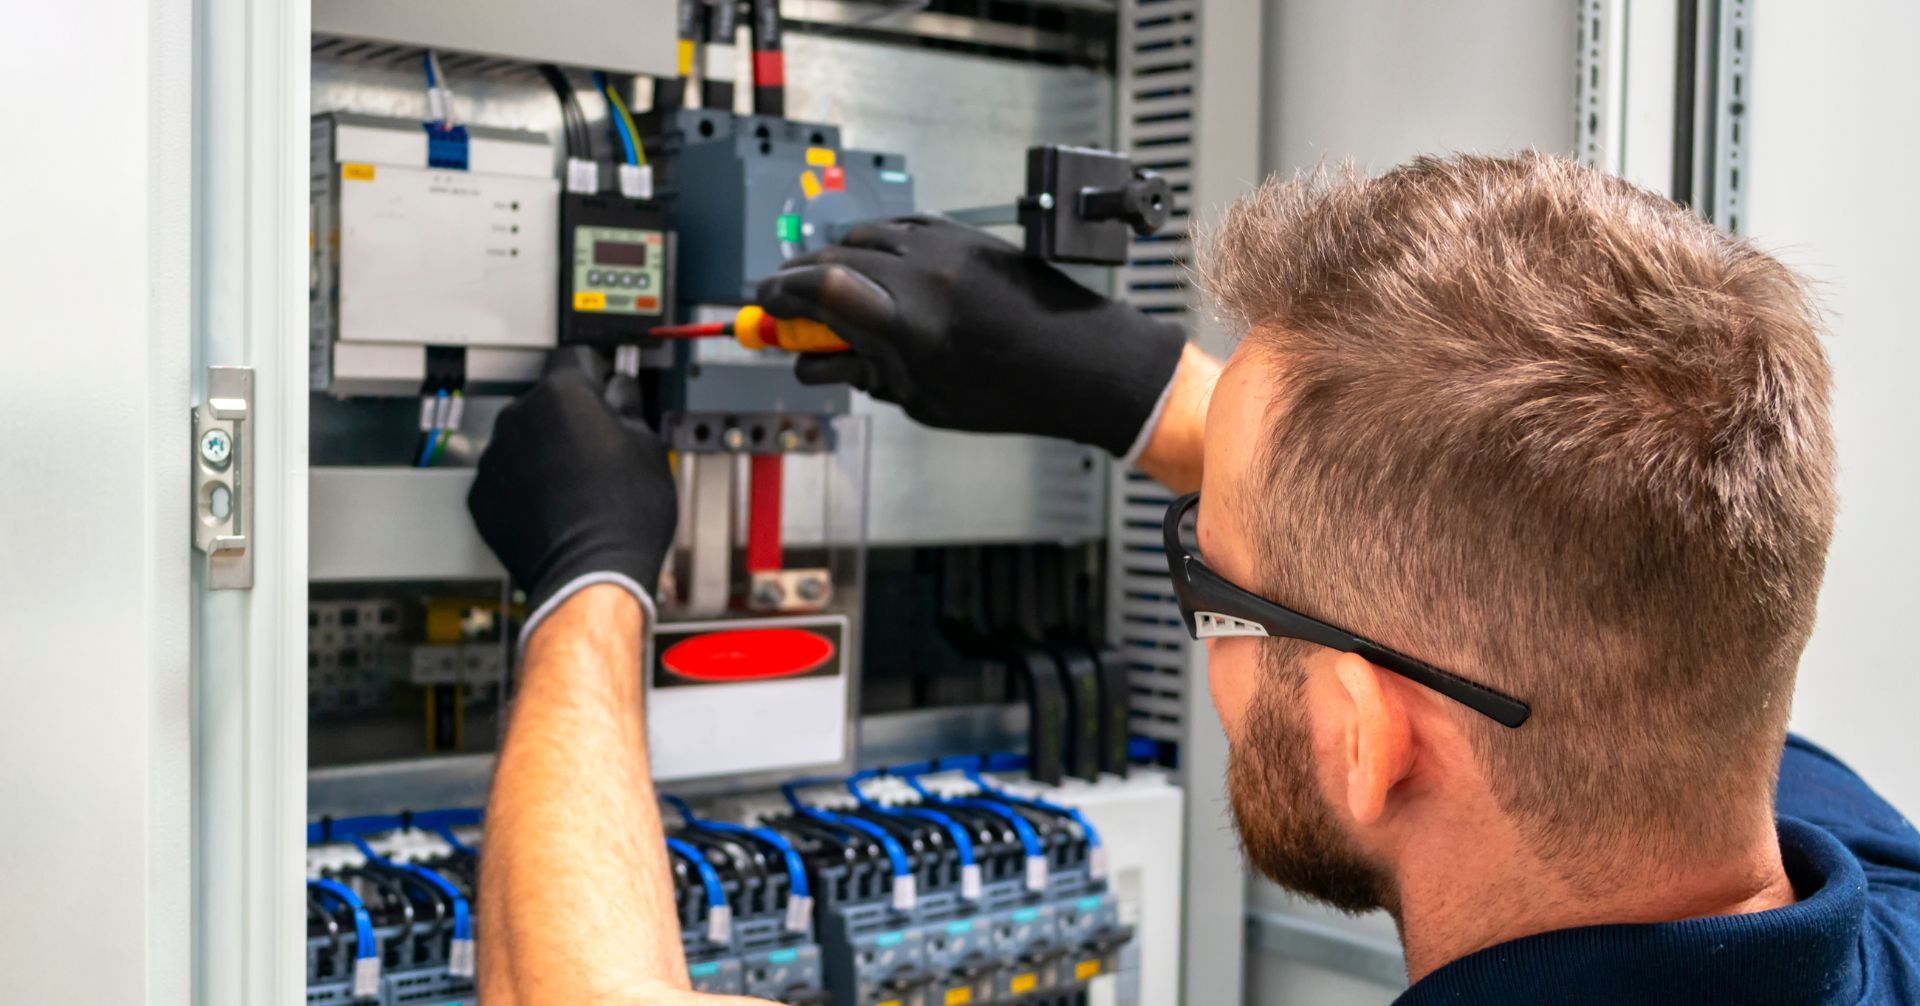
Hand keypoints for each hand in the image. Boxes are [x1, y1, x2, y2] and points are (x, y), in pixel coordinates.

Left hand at [467, 347, 676, 642]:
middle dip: (569, 417)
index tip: (605, 387)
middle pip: (546, 400)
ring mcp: (495, 457)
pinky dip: (524, 487)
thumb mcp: (649, 446)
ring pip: (522, 439)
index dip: (597, 372)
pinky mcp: (481, 496)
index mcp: (563, 394)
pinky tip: (555, 506)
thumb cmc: (623, 516)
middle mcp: (519, 417)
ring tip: (578, 485)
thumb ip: (628, 405)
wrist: (590, 574)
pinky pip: (505, 477)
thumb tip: (620, 393)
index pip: (575, 356)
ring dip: (543, 451)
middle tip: (601, 449)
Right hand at [756, 215, 1186, 457]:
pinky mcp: (964, 235)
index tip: (765, 308)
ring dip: (834, 258)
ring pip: (863, 236)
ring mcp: (945, 247)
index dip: (779, 296)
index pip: (819, 290)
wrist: (1084, 361)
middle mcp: (924, 276)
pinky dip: (875, 244)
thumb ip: (865, 373)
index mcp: (910, 325)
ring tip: (829, 289)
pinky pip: (900, 226)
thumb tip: (817, 360)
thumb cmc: (1013, 393)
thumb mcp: (925, 400)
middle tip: (783, 303)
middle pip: (832, 259)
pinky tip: (874, 267)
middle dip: (798, 281)